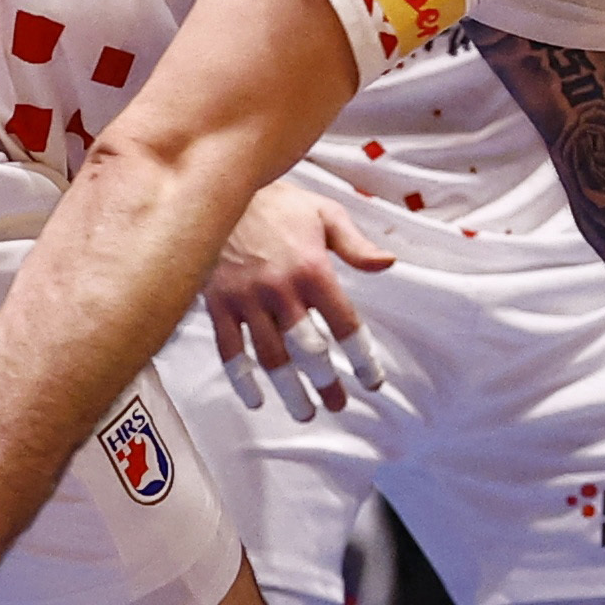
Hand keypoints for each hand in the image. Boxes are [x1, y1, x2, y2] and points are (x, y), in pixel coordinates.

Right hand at [205, 185, 397, 420]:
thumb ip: (356, 245)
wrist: (216, 192)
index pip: (345, 324)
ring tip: (305, 412)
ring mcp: (246, 300)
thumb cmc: (277, 203)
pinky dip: (242, 379)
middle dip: (326, 382)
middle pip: (308, 349)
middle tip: (338, 404)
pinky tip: (256, 399)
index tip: (372, 382)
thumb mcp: (325, 214)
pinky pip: (230, 350)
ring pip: (271, 357)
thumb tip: (388, 262)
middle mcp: (280, 290)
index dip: (361, 358)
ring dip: (289, 390)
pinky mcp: (217, 305)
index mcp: (313, 270)